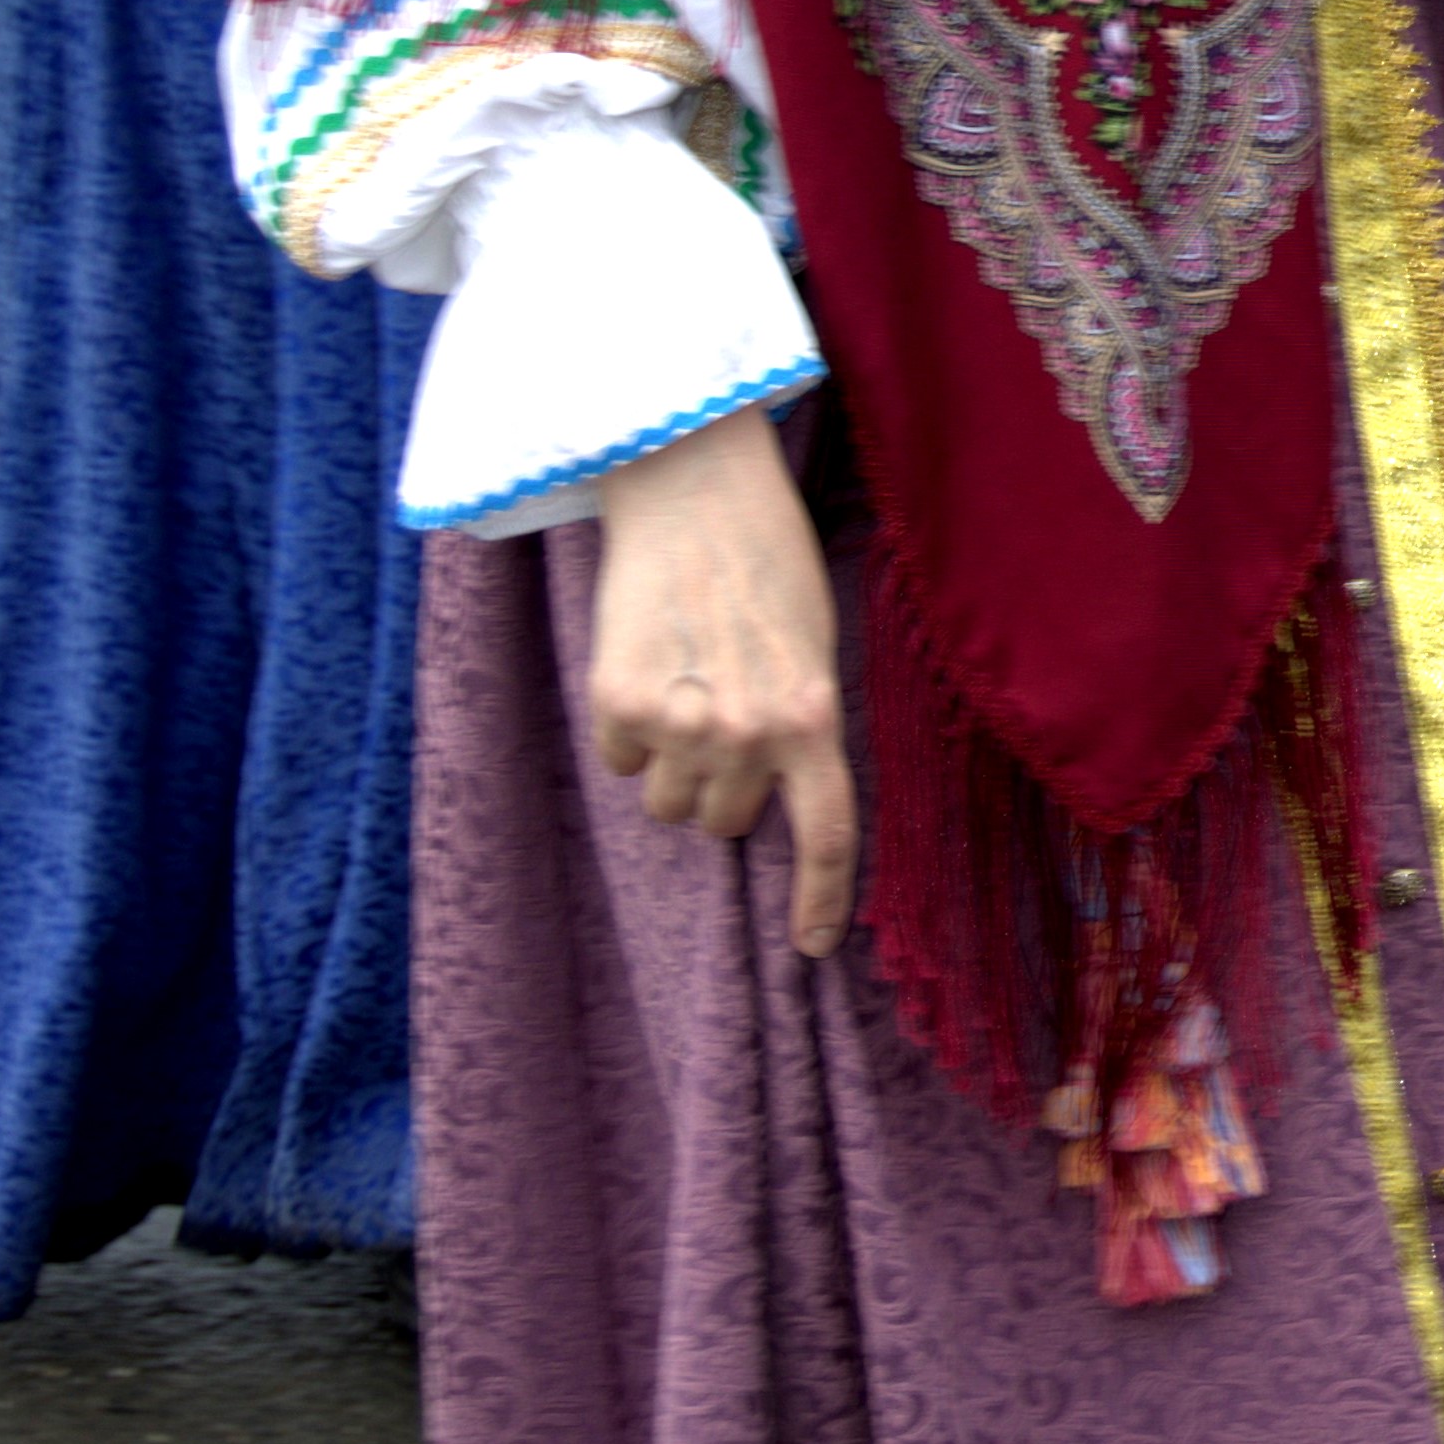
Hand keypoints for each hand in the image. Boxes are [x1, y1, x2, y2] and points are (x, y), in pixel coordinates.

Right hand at [586, 409, 856, 957]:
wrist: (694, 494)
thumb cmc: (765, 565)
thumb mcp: (812, 647)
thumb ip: (797, 724)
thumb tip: (769, 797)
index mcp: (813, 715)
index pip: (827, 834)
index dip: (821, 899)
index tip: (812, 948)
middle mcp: (749, 732)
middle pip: (724, 822)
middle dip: (723, 785)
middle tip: (721, 713)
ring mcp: (680, 723)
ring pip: (665, 802)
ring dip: (670, 763)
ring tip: (684, 683)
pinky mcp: (617, 704)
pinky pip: (617, 760)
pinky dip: (627, 729)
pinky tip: (646, 666)